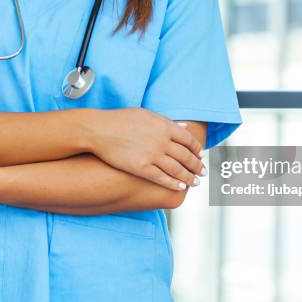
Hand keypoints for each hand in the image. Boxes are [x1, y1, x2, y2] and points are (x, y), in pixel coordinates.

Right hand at [88, 108, 206, 190]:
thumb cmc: (120, 120)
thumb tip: (184, 127)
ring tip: (195, 183)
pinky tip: (180, 186)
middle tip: (203, 172)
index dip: (197, 149)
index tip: (201, 155)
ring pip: (177, 169)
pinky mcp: (141, 168)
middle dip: (196, 166)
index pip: (188, 140)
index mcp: (164, 126)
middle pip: (186, 156)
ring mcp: (152, 155)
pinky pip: (162, 178)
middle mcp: (161, 141)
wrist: (99, 130)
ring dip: (189, 177)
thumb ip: (167, 122)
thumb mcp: (146, 114)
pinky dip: (173, 183)